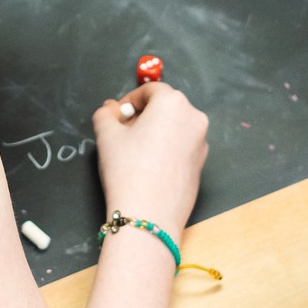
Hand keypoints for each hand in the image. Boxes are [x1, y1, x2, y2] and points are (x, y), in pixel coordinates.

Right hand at [91, 81, 208, 237]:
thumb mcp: (107, 136)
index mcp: (173, 102)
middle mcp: (194, 117)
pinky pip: (182, 146)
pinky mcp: (202, 164)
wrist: (149, 216)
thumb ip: (105, 114)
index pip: (149, 90)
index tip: (115, 117)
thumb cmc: (127, 169)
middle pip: (164, 107)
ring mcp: (202, 142)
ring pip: (174, 127)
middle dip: (143, 116)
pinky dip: (167, 148)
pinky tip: (150, 167)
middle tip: (122, 134)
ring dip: (155, 132)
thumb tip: (110, 109)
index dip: (128, 101)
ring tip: (134, 152)